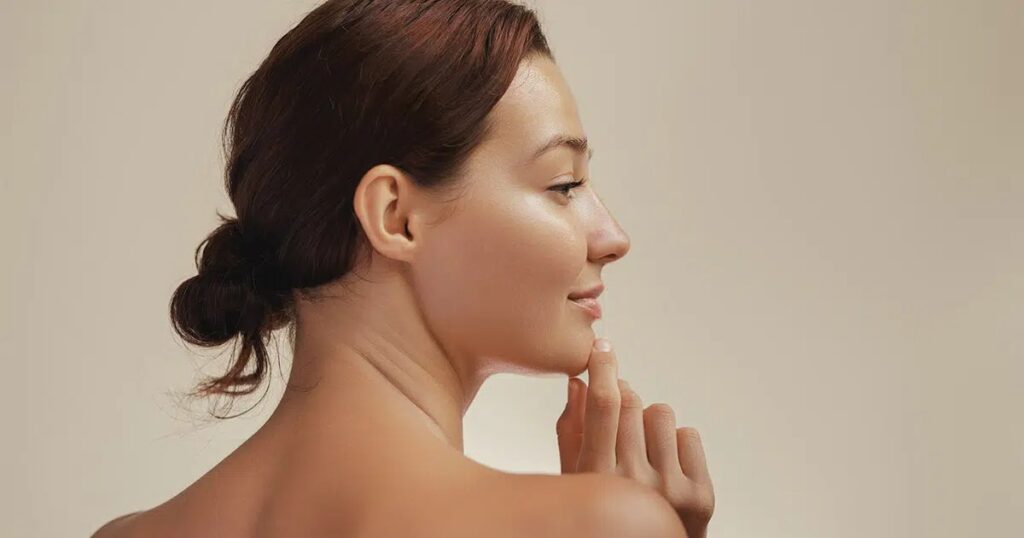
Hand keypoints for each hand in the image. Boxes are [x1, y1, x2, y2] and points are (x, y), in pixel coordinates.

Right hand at [556, 337, 714, 537]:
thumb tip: (578, 382)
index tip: (603, 347)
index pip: (604, 406)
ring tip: (641, 450)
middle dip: (621, 396)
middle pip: (631, 403)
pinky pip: (689, 434)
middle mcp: (635, 485)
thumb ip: (571, 432)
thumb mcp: (574, 481)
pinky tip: (663, 466)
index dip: (603, 369)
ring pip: (660, 413)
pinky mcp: (702, 496)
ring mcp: (672, 492)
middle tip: (616, 412)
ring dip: (648, 422)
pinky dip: (674, 443)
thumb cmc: (600, 517)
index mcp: (596, 479)